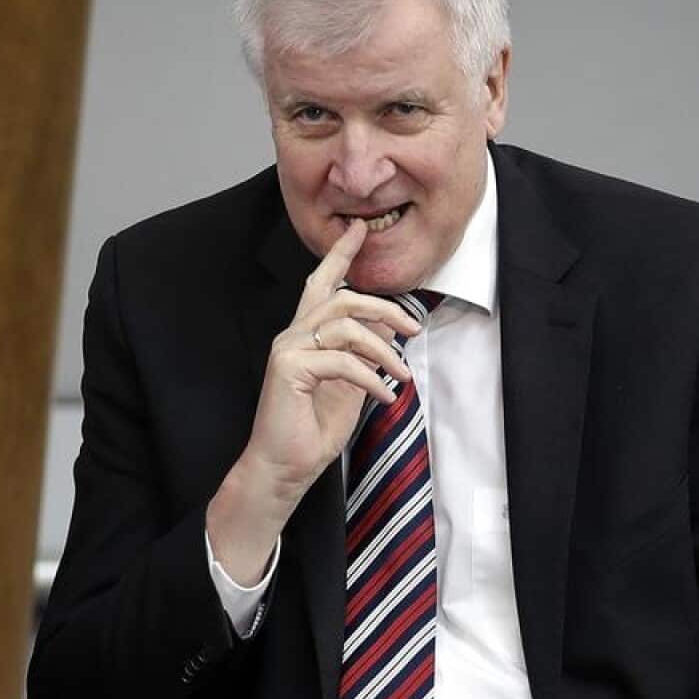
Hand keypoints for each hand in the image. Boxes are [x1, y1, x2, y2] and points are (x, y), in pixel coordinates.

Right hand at [207, 221, 419, 583]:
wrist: (284, 468)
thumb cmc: (312, 431)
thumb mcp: (350, 386)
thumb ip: (364, 356)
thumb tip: (389, 332)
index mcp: (305, 335)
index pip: (321, 284)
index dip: (340, 255)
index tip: (358, 229)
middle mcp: (293, 335)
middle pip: (344, 298)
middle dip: (386, 308)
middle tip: (414, 330)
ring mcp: (287, 349)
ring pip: (346, 324)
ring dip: (385, 349)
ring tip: (402, 374)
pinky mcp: (289, 368)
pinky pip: (343, 360)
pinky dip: (371, 377)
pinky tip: (385, 396)